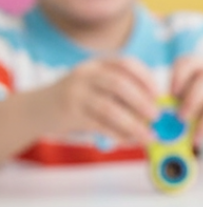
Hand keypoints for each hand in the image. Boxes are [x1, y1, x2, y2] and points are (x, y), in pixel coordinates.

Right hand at [41, 56, 157, 144]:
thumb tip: (156, 109)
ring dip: (133, 124)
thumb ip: (122, 93)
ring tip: (149, 135)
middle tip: (156, 116)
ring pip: (109, 108)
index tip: (159, 95)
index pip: (126, 64)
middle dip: (142, 101)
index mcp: (98, 65)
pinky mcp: (69, 114)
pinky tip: (130, 142)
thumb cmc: (79, 100)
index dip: (146, 79)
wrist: (37, 108)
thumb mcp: (97, 86)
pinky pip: (99, 126)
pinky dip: (118, 135)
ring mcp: (75, 93)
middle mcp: (86, 75)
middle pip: (119, 84)